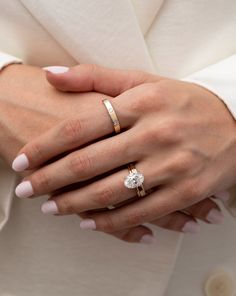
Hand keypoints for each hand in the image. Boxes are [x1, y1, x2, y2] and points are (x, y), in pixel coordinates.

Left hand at [12, 65, 233, 241]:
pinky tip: (88, 223)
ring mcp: (171, 165)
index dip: (45, 146)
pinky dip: (110, 222)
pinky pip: (140, 212)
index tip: (23, 159)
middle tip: (26, 190)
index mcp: (142, 102)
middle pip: (88, 163)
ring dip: (73, 204)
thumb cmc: (184, 101)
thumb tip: (50, 75)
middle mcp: (155, 133)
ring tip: (51, 208)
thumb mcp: (144, 81)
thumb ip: (96, 77)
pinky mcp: (185, 191)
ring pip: (110, 192)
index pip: (79, 126)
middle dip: (49, 179)